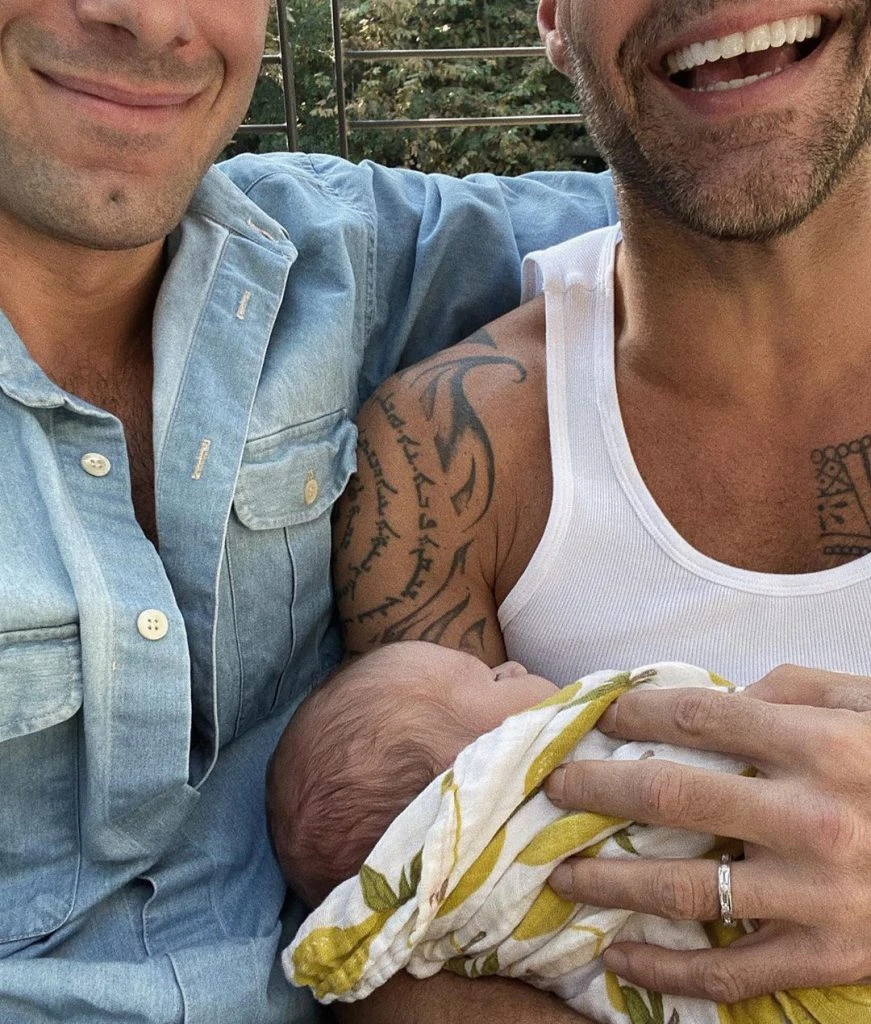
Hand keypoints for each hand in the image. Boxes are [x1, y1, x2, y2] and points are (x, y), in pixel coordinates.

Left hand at [544, 665, 870, 1001]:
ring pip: (683, 887)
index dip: (637, 713)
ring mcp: (819, 896)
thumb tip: (723, 695)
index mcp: (825, 747)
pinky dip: (665, 967)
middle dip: (598, 788)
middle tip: (555, 786)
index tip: (599, 716)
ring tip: (562, 867)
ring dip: (609, 878)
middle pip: (673, 796)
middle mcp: (816, 819)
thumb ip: (799, 690)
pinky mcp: (827, 958)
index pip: (701, 719)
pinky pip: (728, 971)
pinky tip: (618, 954)